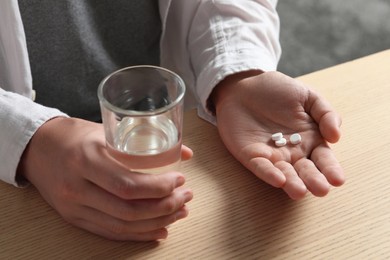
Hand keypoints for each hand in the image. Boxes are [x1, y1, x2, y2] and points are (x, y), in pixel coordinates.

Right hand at [17, 117, 192, 240]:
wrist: (37, 148)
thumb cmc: (74, 135)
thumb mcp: (107, 130)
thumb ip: (144, 142)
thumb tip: (184, 152)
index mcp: (86, 160)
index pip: (128, 185)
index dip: (159, 188)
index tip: (179, 181)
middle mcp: (78, 188)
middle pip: (129, 210)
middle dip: (164, 207)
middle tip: (185, 198)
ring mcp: (74, 207)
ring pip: (122, 225)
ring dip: (156, 223)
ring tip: (179, 213)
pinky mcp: (74, 218)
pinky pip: (110, 232)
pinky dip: (138, 234)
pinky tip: (159, 230)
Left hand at [211, 71, 344, 199]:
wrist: (244, 85)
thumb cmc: (277, 91)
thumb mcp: (307, 97)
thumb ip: (326, 113)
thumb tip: (336, 136)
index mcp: (310, 140)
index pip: (324, 159)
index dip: (331, 169)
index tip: (338, 179)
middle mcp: (292, 153)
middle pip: (305, 170)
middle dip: (313, 180)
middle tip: (321, 190)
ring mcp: (271, 155)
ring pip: (284, 173)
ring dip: (292, 183)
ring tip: (300, 192)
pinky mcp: (251, 155)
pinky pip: (260, 166)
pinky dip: (268, 173)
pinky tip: (278, 179)